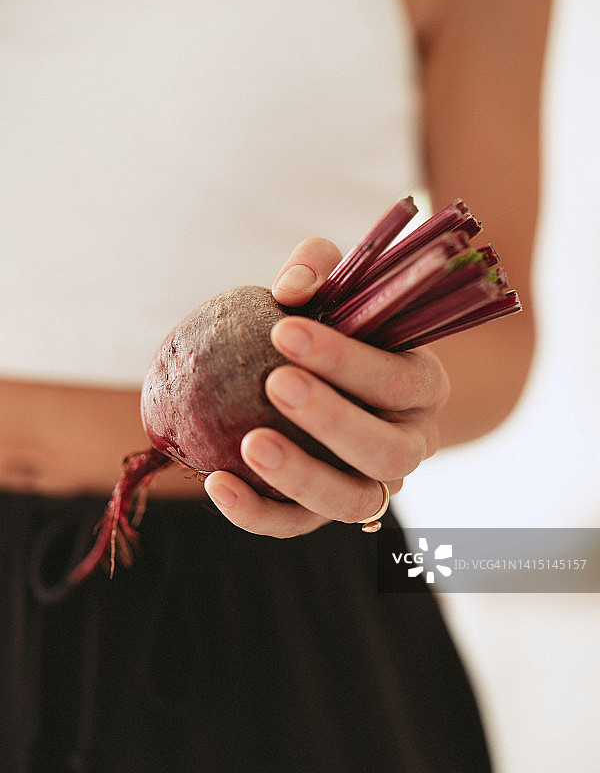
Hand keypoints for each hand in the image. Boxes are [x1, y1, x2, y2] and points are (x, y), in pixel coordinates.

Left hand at [204, 237, 449, 536]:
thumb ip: (318, 268)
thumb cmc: (335, 326)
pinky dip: (259, 514)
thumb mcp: (335, 287)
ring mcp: (374, 485)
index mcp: (422, 387)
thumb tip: (290, 288)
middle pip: (388, 451)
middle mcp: (410, 443)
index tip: (284, 329)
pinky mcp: (328, 511)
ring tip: (249, 445)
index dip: (346, 360)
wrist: (334, 379)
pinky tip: (218, 483)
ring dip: (301, 477)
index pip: (398, 380)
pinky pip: (298, 524)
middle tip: (274, 382)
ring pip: (352, 501)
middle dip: (333, 420)